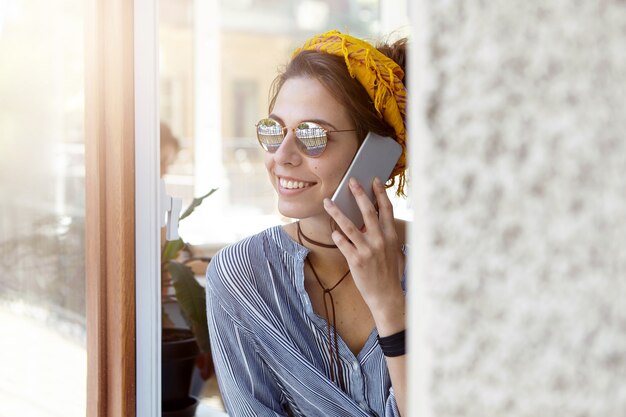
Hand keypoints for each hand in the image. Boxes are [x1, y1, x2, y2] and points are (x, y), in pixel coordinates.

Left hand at [323, 177, 403, 315]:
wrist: (386, 296)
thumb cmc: (389, 273)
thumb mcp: (393, 252)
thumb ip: (386, 236)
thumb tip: (374, 221)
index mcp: (391, 236)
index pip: (386, 209)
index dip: (380, 193)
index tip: (374, 180)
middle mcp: (380, 240)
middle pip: (368, 212)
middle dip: (359, 194)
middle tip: (351, 182)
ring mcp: (367, 250)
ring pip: (349, 226)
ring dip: (337, 212)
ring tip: (328, 202)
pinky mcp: (356, 261)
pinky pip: (343, 244)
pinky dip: (338, 236)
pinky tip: (334, 231)